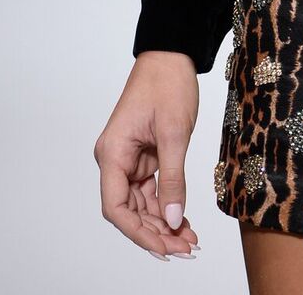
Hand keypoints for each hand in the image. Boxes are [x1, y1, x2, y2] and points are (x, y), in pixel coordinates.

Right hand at [94, 50, 201, 260]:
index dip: (138, 233)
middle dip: (156, 232)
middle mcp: (114, 160)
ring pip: (141, 203)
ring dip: (164, 222)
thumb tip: (175, 220)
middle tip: (186, 248)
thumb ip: (173, 179)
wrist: (171, 54)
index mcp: (112, 154)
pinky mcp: (142, 156)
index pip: (116, 207)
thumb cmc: (167, 84)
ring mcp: (128, 159)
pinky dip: (167, 205)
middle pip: (129, 210)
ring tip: (190, 240)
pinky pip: (151, 189)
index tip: (164, 247)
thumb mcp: (175, 133)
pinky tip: (184, 221)